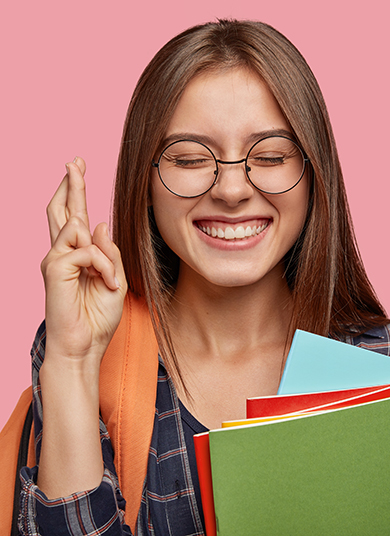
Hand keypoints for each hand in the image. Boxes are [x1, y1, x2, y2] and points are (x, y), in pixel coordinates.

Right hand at [41, 157, 126, 367]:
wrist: (85, 346)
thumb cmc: (98, 317)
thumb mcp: (115, 280)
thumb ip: (109, 252)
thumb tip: (98, 223)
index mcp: (77, 256)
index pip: (73, 217)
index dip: (74, 191)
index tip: (77, 168)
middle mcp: (62, 254)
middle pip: (62, 210)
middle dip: (70, 184)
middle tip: (75, 161)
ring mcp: (55, 260)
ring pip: (79, 229)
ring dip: (104, 255)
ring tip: (109, 280)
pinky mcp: (54, 268)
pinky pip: (87, 251)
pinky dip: (104, 267)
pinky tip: (106, 284)